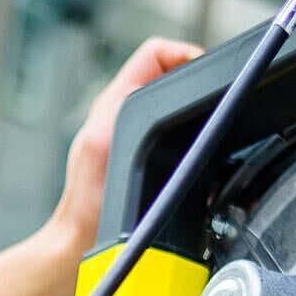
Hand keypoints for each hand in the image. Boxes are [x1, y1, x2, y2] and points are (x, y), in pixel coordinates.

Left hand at [46, 36, 203, 257]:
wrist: (82, 242)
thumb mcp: (105, 148)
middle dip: (194, 80)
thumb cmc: (89, 206)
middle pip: (169, 72)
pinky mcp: (141, 154)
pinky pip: (171, 128)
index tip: (207, 72)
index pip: (155, 53)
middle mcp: (122, 112)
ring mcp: (132, 133)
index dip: (185, 54)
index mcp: (113, 103)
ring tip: (208, 120)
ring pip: (173, 100)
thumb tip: (145, 86)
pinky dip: (188, 131)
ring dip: (192, 107)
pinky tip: (196, 148)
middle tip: (214, 99)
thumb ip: (126, 114)